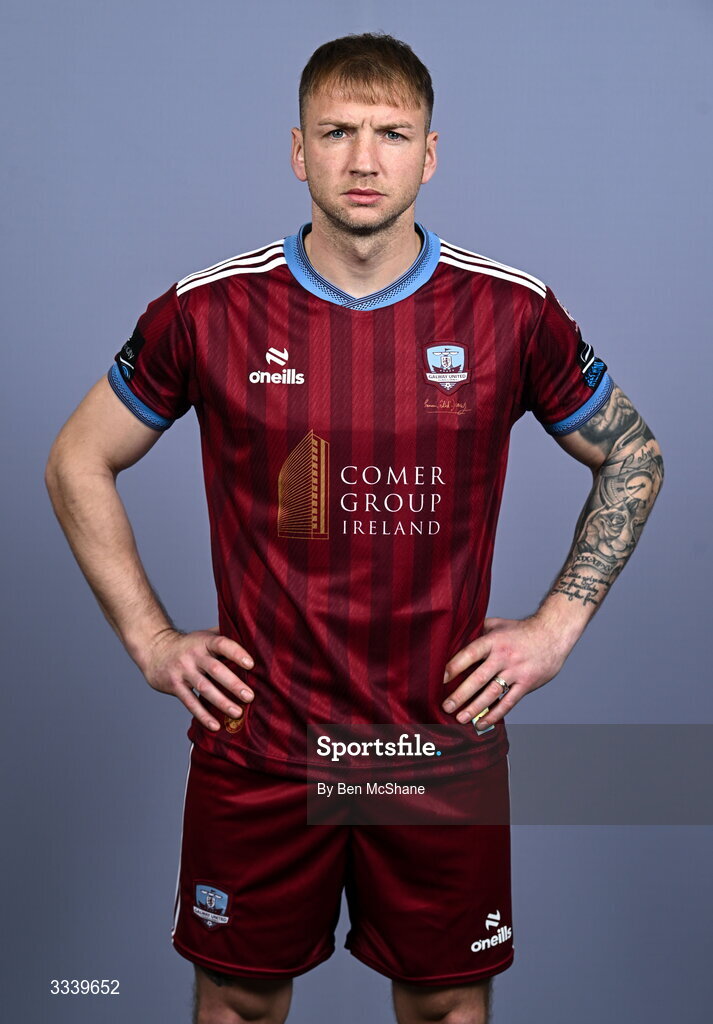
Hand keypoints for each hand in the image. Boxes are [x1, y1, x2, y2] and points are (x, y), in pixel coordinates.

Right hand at [140, 626, 254, 731]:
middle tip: (249, 696)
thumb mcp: (204, 635)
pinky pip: (190, 702)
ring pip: (204, 688)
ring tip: (237, 712)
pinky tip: (215, 725)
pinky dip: (203, 715)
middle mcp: (193, 656)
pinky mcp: (175, 686)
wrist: (155, 650)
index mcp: (204, 641)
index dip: (236, 653)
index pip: (222, 644)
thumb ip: (224, 635)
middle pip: (215, 669)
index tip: (251, 664)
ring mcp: (183, 671)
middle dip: (233, 684)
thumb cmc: (188, 645)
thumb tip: (252, 636)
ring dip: (222, 702)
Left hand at [441, 614, 573, 728]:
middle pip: (478, 677)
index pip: (470, 654)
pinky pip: (509, 702)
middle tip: (446, 706)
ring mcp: (516, 671)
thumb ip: (479, 631)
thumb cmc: (522, 630)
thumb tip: (456, 636)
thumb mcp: (499, 624)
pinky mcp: (527, 683)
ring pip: (492, 693)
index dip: (454, 666)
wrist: (553, 634)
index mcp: (493, 640)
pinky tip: (482, 722)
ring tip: (460, 718)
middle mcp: (503, 656)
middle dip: (460, 694)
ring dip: (475, 707)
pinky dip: (495, 714)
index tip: (440, 679)